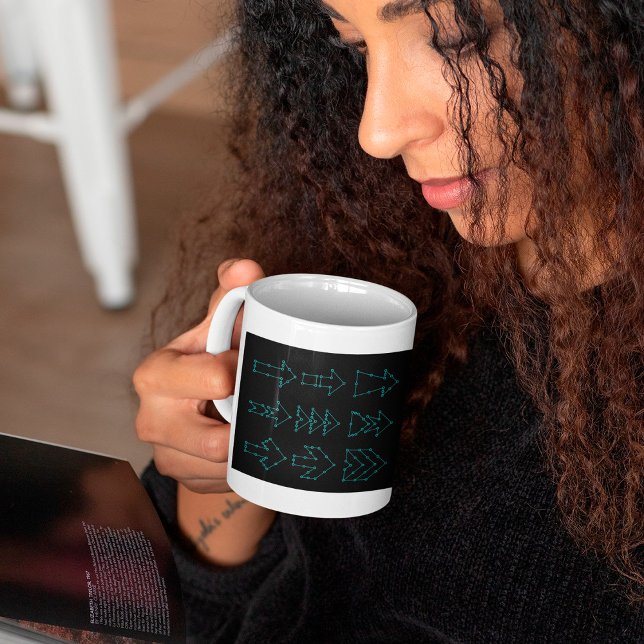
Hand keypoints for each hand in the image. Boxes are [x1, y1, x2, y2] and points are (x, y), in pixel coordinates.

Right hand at [133, 258, 264, 492]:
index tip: (250, 364)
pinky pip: (229, 480)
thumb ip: (230, 297)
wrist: (203, 408)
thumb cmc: (212, 358)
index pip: (214, 377)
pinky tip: (244, 443)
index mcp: (156, 373)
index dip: (244, 371)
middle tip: (258, 402)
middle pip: (216, 440)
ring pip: (229, 465)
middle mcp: (151, 418)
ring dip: (250, 445)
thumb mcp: (219, 327)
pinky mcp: (184, 480)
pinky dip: (245, 464)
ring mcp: (165, 454)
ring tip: (251, 420)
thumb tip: (245, 268)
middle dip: (247, 421)